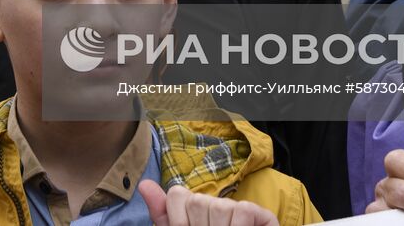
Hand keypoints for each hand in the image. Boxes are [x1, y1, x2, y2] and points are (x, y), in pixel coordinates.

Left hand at [139, 180, 277, 225]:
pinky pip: (241, 210)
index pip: (177, 194)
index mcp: (193, 212)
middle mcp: (214, 205)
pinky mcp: (259, 213)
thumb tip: (144, 184)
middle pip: (196, 202)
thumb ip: (163, 216)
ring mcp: (236, 207)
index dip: (179, 220)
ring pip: (218, 207)